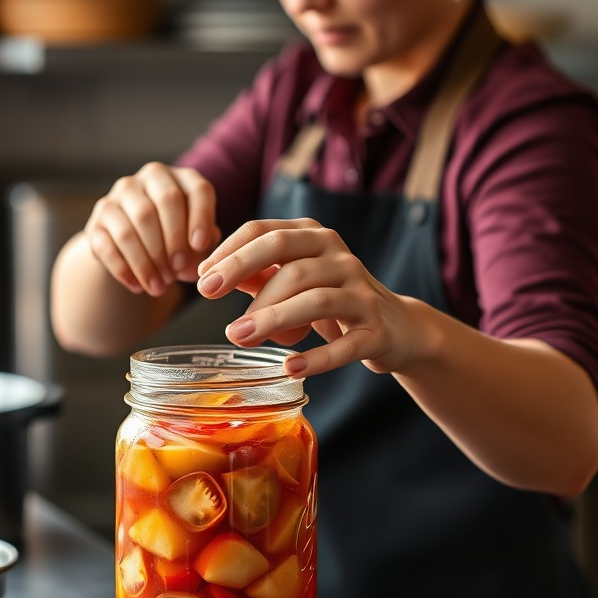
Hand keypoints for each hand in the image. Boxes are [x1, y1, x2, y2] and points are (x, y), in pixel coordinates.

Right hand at [85, 163, 220, 295]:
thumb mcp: (196, 240)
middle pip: (164, 202)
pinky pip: (107, 246)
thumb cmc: (176, 241)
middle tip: (178, 271)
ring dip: (147, 262)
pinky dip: (124, 269)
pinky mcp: (96, 222)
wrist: (135, 246)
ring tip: (159, 287)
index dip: (201, 217)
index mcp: (181, 178)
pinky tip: (138, 286)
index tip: (200, 246)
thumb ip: (205, 244)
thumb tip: (198, 251)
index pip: (197, 190)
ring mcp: (117, 197)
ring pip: (132, 227)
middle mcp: (149, 179)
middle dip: (173, 240)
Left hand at [195, 217, 419, 376]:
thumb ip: (254, 274)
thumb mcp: (292, 280)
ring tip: (238, 336)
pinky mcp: (376, 330)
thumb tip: (208, 275)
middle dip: (243, 272)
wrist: (396, 327)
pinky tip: (289, 366)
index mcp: (314, 237)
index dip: (230, 251)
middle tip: (208, 297)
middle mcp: (339, 256)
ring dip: (272, 317)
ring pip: (314, 298)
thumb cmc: (330, 299)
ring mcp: (361, 292)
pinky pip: (346, 344)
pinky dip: (317, 357)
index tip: (201, 276)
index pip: (266, 231)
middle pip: (288, 257)